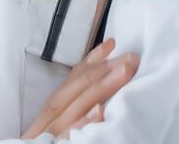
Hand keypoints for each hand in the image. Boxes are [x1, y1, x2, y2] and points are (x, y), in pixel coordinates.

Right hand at [21, 38, 138, 138]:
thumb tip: (100, 97)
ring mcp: (51, 135)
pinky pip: (68, 135)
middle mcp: (49, 120)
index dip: (91, 60)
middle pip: (74, 89)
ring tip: (122, 74)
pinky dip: (82, 122)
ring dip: (99, 88)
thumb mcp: (59, 125)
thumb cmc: (49, 143)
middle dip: (103, 71)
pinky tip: (99, 111)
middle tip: (129, 59)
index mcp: (51, 113)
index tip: (112, 45)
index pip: (71, 80)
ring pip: (74, 107)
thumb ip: (74, 109)